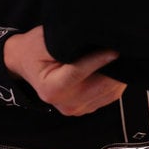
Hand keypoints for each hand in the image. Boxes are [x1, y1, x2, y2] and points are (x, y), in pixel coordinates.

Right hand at [4, 25, 125, 115]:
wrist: (25, 62)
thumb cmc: (34, 48)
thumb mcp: (45, 40)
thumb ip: (68, 43)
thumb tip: (95, 41)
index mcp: (52, 89)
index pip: (81, 73)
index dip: (100, 59)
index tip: (115, 48)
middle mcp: (66, 104)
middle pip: (101, 86)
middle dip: (115, 66)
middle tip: (123, 46)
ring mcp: (77, 109)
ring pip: (110, 92)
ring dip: (119, 74)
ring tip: (121, 54)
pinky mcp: (86, 107)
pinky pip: (109, 96)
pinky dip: (116, 81)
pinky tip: (115, 65)